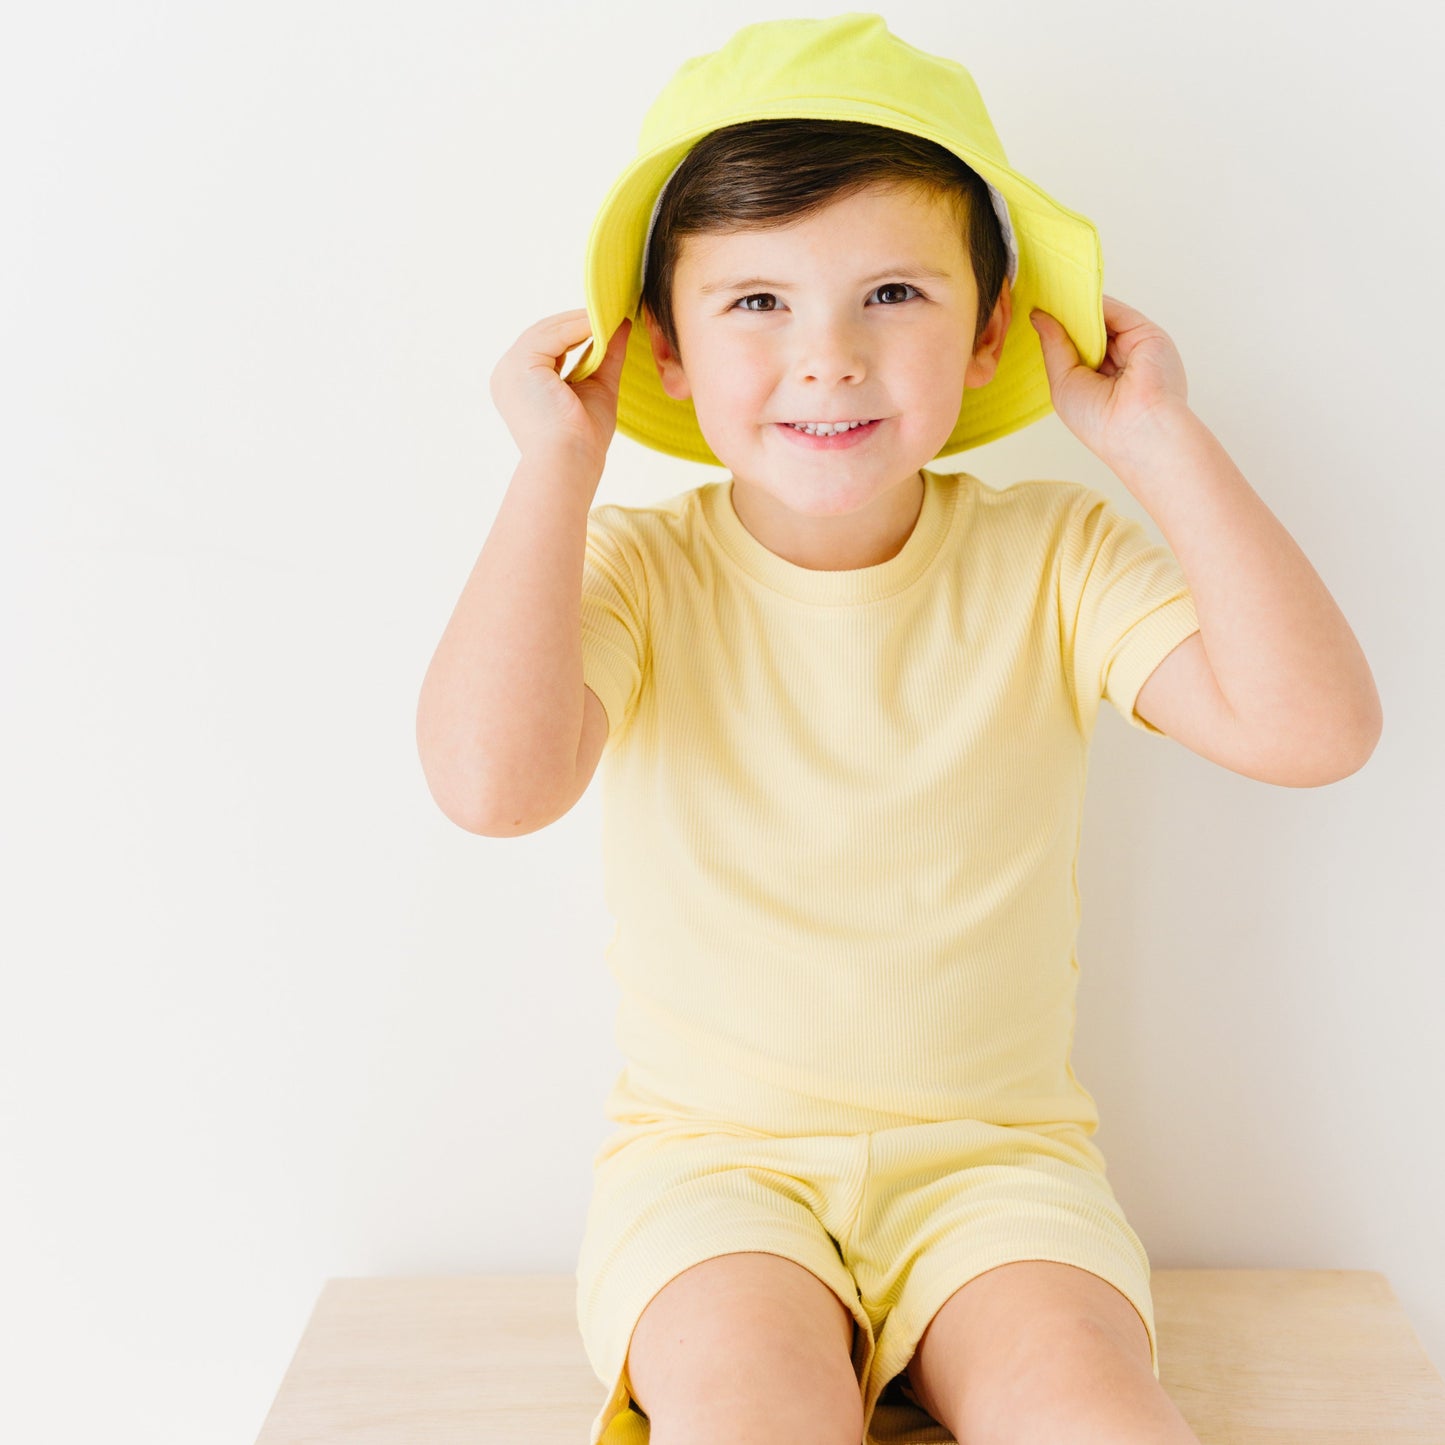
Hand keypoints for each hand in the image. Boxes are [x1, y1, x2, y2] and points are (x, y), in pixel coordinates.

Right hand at [489, 309, 631, 475]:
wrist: (569, 462)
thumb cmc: (582, 440)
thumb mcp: (598, 387)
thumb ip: (608, 355)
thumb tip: (623, 325)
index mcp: (521, 385)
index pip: (548, 348)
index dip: (575, 333)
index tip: (604, 322)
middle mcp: (508, 375)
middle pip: (544, 335)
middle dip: (577, 322)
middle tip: (610, 310)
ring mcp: (509, 369)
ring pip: (547, 331)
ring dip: (580, 321)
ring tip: (610, 314)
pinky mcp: (519, 365)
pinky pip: (552, 335)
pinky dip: (577, 327)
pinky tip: (601, 323)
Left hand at [1030, 295, 1189, 466]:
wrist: (1138, 428)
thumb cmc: (1098, 421)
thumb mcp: (1063, 382)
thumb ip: (1054, 347)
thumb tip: (1038, 316)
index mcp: (1099, 380)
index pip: (1077, 348)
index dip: (1058, 331)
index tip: (1035, 310)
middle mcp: (1118, 363)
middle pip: (1089, 330)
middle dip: (1066, 316)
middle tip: (1040, 295)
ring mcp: (1133, 348)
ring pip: (1103, 319)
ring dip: (1079, 307)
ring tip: (1052, 292)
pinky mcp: (1147, 334)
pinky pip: (1118, 312)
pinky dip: (1096, 303)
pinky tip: (1074, 296)